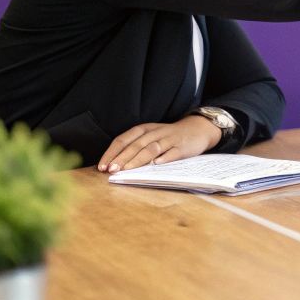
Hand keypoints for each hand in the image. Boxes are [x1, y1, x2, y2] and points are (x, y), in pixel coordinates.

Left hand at [97, 116, 222, 172]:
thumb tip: (114, 164)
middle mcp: (155, 132)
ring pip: (151, 148)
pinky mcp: (182, 147)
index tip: (102, 166)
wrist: (197, 129)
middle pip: (135, 145)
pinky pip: (172, 153)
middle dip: (122, 158)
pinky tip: (155, 165)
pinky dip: (164, 158)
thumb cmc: (168, 137)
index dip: (112, 153)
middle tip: (111, 170)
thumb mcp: (150, 136)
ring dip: (138, 159)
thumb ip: (135, 147)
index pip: (123, 140)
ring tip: (127, 170)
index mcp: (144, 129)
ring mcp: (169, 139)